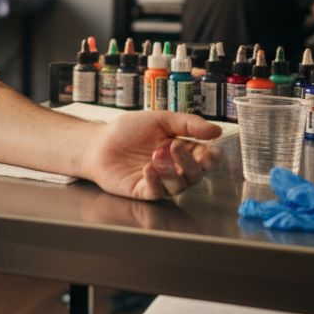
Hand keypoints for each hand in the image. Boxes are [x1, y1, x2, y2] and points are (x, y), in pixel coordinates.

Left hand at [82, 112, 221, 200]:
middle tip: (175, 147)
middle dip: (190, 163)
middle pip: (195, 175)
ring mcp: (159, 182)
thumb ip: (188, 124)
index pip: (204, 158)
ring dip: (171, 171)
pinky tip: (147, 169)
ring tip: (156, 156)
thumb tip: (216, 130)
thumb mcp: (160, 120)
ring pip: (178, 186)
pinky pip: (156, 192)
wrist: (97, 142)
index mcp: (181, 150)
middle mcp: (173, 169)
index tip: (211, 152)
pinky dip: (155, 181)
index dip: (210, 157)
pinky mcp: (143, 191)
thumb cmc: (127, 131)